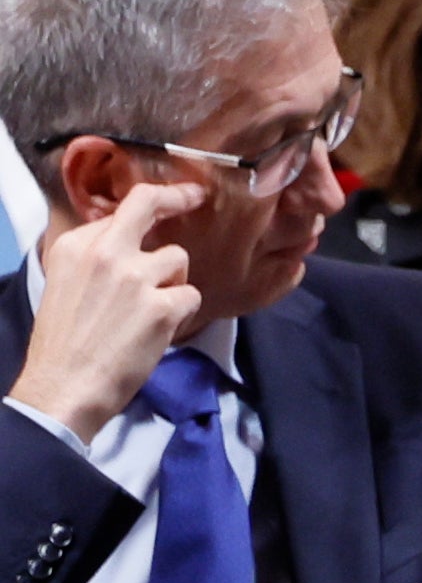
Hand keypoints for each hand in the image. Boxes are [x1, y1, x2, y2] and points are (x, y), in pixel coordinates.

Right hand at [8, 181, 205, 442]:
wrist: (65, 384)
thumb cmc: (65, 343)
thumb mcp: (65, 283)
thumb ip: (95, 258)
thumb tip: (125, 240)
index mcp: (76, 245)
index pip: (122, 210)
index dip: (153, 205)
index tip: (173, 197)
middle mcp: (105, 253)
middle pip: (149, 205)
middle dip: (178, 198)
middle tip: (196, 198)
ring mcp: (135, 278)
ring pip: (178, 260)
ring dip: (173, 283)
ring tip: (151, 310)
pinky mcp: (161, 308)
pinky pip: (191, 296)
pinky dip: (182, 312)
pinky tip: (160, 329)